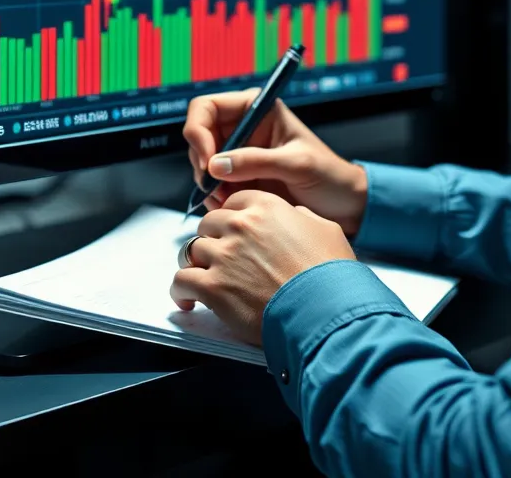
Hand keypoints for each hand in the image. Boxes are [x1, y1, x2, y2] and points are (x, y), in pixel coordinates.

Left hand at [170, 188, 355, 343]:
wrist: (323, 310)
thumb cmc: (329, 272)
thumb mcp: (325, 228)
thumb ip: (301, 216)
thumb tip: (292, 215)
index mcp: (266, 206)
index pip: (234, 201)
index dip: (233, 216)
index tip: (233, 229)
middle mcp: (240, 225)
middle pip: (209, 224)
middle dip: (213, 238)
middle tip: (221, 255)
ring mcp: (224, 256)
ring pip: (191, 251)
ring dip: (197, 264)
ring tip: (203, 276)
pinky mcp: (212, 288)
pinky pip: (181, 282)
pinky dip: (181, 291)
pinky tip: (187, 299)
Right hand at [183, 90, 368, 235]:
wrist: (344, 206)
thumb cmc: (329, 176)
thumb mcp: (296, 165)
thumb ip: (256, 161)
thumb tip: (215, 165)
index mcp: (258, 109)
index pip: (207, 106)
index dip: (199, 130)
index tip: (207, 161)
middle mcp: (244, 128)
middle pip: (199, 136)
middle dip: (201, 162)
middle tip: (214, 187)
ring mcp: (240, 155)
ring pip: (202, 164)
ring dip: (207, 184)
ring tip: (228, 200)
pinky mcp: (239, 180)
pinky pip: (211, 186)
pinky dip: (213, 198)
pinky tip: (230, 206)